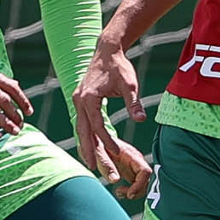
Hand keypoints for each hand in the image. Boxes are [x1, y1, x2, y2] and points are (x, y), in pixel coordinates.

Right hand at [73, 41, 145, 178]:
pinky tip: (91, 145)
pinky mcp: (80, 99)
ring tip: (91, 162)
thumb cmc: (119, 66)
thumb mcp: (130, 84)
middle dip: (89, 150)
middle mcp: (79, 100)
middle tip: (94, 168)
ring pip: (80, 127)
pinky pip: (82, 121)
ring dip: (86, 144)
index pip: (97, 125)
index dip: (106, 140)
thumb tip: (142, 119)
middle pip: (83, 130)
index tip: (117, 152)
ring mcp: (77, 99)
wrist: (107, 50)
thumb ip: (134, 103)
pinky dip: (86, 134)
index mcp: (89, 97)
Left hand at [91, 134, 151, 199]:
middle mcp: (137, 162)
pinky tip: (119, 191)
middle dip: (137, 191)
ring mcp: (135, 167)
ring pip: (143, 184)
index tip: (129, 194)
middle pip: (147, 180)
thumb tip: (115, 180)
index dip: (140, 185)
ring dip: (134, 193)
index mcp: (132, 155)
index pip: (145, 171)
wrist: (99, 139)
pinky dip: (130, 191)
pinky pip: (137, 185)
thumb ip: (106, 165)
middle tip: (120, 193)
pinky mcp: (131, 172)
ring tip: (118, 192)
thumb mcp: (99, 153)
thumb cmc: (99, 144)